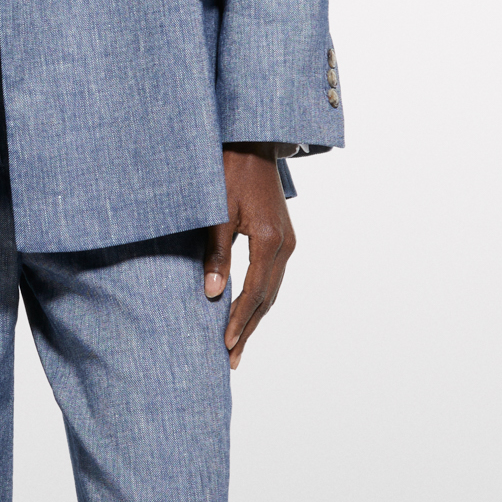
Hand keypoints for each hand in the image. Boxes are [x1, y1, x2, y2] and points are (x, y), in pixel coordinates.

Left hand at [202, 146, 295, 369]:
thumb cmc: (228, 170)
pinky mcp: (282, 237)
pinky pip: (272, 277)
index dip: (239, 320)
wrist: (251, 142)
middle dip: (248, 329)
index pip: (254, 292)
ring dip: (255, 317)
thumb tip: (213, 293)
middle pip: (267, 299)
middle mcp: (285, 245)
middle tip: (231, 359)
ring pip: (272, 290)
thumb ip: (216, 253)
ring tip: (238, 344)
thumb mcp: (216, 212)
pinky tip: (247, 311)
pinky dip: (260, 298)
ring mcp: (287, 242)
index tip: (225, 345)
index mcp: (270, 240)